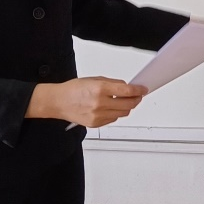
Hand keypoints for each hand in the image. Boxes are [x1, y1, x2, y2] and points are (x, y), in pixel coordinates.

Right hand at [26, 77, 146, 127]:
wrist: (59, 102)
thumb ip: (113, 83)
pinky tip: (112, 107)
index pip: (127, 91)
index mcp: (100, 89)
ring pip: (123, 113)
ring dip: (127, 107)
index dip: (139, 90)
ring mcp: (98, 116)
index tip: (144, 89)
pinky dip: (116, 113)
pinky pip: (113, 119)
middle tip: (138, 96)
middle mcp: (100, 104)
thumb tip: (128, 88)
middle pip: (128, 105)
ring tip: (125, 101)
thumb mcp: (96, 79)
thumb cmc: (74, 89)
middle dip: (136, 99)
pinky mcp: (96, 124)